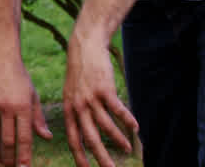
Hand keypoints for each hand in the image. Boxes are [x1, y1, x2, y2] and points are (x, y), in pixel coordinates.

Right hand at [0, 51, 51, 165]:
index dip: (25, 156)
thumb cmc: (20, 77)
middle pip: (7, 140)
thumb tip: (46, 138)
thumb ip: (38, 118)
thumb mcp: (33, 95)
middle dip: (8, 159)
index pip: (25, 138)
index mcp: (23, 108)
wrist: (0, 55)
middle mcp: (7, 108)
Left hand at [62, 28, 136, 166]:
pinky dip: (127, 119)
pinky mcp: (103, 89)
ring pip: (105, 125)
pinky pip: (117, 109)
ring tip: (126, 148)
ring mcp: (90, 98)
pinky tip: (135, 127)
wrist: (84, 48)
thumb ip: (73, 112)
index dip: (80, 155)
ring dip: (118, 138)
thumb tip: (76, 131)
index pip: (73, 139)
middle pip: (90, 137)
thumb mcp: (69, 93)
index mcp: (69, 109)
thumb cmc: (78, 73)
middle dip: (100, 156)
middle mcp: (78, 106)